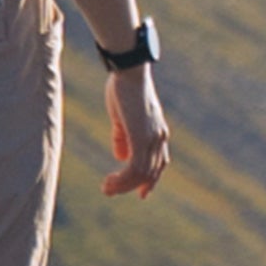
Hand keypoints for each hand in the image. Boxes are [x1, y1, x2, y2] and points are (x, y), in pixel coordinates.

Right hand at [103, 67, 169, 198]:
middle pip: (151, 173)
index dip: (151, 180)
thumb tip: (120, 156)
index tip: (141, 193)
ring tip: (106, 188)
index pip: (159, 163)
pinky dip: (122, 180)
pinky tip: (109, 181)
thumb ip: (122, 137)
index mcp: (157, 132)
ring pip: (142, 174)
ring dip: (123, 185)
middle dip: (131, 186)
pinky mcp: (141, 139)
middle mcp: (159, 138)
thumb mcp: (122, 117)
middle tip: (110, 191)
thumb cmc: (124, 88)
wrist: (129, 71)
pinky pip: (134, 169)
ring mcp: (152, 139)